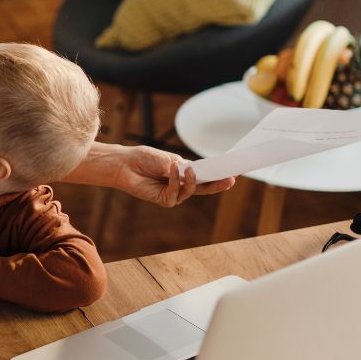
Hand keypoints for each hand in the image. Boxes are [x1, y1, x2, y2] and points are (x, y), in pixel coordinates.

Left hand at [112, 145, 235, 207]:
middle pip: (205, 188)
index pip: (207, 176)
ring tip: (189, 169)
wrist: (126, 164)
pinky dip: (174, 180)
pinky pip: (175, 192)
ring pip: (191, 191)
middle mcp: (182, 185)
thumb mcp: (168, 159)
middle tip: (230, 179)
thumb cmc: (145, 159)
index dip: (220, 174)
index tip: (234, 171)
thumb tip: (193, 173)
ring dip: (191, 180)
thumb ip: (181, 168)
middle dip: (218, 184)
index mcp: (186, 173)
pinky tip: (172, 168)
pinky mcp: (164, 200)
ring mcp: (174, 194)